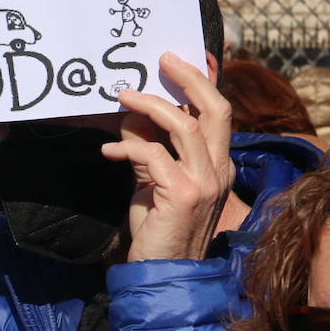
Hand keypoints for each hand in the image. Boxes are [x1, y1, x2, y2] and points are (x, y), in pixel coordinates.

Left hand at [101, 52, 234, 262]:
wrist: (162, 272)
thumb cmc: (158, 228)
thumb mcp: (152, 181)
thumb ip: (149, 148)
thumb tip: (132, 114)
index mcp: (218, 164)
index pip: (219, 113)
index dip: (204, 82)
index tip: (182, 57)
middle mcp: (220, 170)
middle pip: (217, 108)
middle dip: (190, 77)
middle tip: (163, 58)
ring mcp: (206, 183)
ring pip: (187, 125)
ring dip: (151, 105)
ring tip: (123, 95)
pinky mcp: (185, 195)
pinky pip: (154, 155)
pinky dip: (128, 148)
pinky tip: (108, 152)